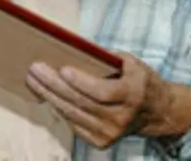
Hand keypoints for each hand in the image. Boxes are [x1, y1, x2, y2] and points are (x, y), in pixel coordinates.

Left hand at [26, 53, 173, 148]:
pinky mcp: (101, 142)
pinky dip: (58, 108)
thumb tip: (75, 48)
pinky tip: (46, 95)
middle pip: (81, 102)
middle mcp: (122, 117)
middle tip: (35, 69)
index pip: (102, 92)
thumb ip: (106, 57)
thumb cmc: (140, 81)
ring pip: (73, 114)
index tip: (62, 69)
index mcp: (132, 94)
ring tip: (33, 80)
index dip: (81, 82)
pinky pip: (73, 124)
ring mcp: (111, 133)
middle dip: (54, 85)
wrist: (157, 112)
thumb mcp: (131, 63)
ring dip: (49, 96)